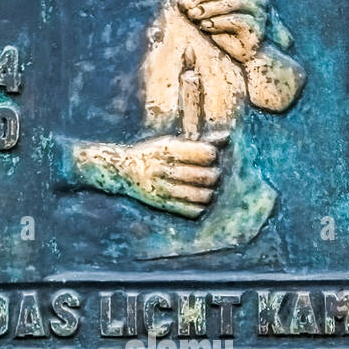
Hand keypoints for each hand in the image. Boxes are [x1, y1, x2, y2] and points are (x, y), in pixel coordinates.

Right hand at [73, 134, 225, 219]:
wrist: (121, 171)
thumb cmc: (154, 154)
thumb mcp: (172, 142)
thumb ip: (200, 142)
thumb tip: (227, 137)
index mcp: (169, 149)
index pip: (206, 153)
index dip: (212, 155)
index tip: (209, 157)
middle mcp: (165, 168)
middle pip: (207, 176)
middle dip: (213, 175)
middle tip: (210, 175)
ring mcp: (163, 189)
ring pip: (202, 196)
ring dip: (208, 193)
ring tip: (205, 189)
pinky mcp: (162, 205)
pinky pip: (192, 211)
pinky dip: (199, 207)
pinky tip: (196, 200)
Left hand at [178, 0, 267, 65]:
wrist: (243, 54)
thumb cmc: (226, 29)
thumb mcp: (216, 10)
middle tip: (186, 2)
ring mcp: (259, 12)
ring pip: (235, 3)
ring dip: (210, 7)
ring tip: (192, 14)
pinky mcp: (256, 29)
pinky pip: (238, 21)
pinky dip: (219, 22)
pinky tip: (204, 25)